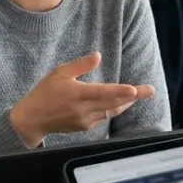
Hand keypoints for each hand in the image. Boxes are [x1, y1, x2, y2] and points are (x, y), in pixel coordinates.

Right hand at [9, 52, 154, 146]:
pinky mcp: (85, 127)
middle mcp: (84, 109)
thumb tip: (98, 56)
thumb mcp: (59, 73)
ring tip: (138, 95)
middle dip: (134, 97)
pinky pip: (104, 117)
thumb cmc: (44, 93)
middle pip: (114, 103)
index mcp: (77, 94)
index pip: (104, 93)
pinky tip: (118, 103)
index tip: (135, 90)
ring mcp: (86, 120)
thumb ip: (80, 65)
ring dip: (126, 103)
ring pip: (112, 111)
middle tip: (150, 90)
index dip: (121, 92)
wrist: (32, 120)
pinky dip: (113, 109)